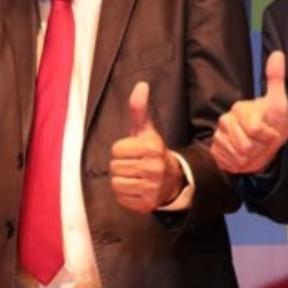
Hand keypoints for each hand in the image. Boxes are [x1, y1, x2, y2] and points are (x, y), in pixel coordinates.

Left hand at [109, 82, 183, 212]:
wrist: (172, 180)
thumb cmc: (152, 152)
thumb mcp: (146, 130)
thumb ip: (139, 109)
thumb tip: (141, 84)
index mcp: (152, 148)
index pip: (116, 150)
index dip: (121, 151)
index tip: (134, 152)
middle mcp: (154, 167)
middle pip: (115, 167)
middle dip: (121, 166)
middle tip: (134, 166)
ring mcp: (152, 187)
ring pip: (116, 183)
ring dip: (122, 180)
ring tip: (135, 177)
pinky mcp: (148, 203)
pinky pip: (121, 198)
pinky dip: (125, 195)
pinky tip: (137, 188)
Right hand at [211, 51, 287, 173]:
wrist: (263, 145)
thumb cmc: (273, 123)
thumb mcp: (279, 103)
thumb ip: (276, 79)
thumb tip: (278, 54)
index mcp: (240, 108)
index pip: (256, 129)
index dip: (269, 136)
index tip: (273, 133)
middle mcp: (225, 120)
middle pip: (246, 145)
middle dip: (260, 149)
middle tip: (263, 143)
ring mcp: (218, 136)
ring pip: (238, 156)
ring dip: (251, 158)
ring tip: (254, 150)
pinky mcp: (214, 151)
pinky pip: (228, 162)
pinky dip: (240, 164)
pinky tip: (243, 157)